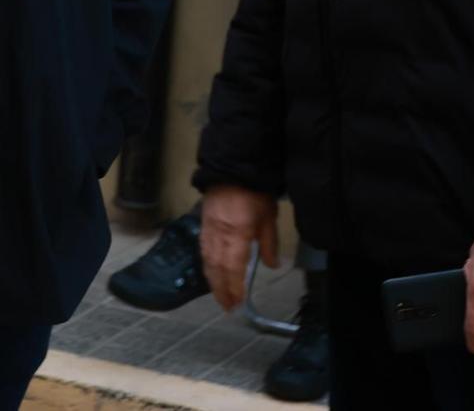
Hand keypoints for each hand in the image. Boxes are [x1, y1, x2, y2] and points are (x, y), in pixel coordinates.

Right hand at [200, 185, 278, 311]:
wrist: (233, 167)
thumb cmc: (255, 192)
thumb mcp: (269, 217)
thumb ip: (269, 243)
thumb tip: (271, 264)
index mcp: (237, 233)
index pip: (233, 268)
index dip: (234, 287)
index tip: (238, 302)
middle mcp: (219, 234)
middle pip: (216, 268)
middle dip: (221, 290)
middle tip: (227, 306)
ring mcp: (209, 229)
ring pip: (207, 260)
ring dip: (212, 281)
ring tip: (219, 295)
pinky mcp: (204, 223)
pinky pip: (203, 249)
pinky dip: (207, 265)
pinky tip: (211, 272)